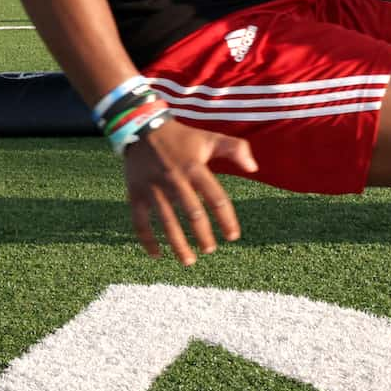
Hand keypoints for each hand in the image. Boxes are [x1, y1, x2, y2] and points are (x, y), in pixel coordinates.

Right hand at [122, 116, 257, 263]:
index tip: (233, 236)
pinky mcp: (136, 193)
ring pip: (166, 222)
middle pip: (192, 213)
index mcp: (195, 168)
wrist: (141, 128)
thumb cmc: (182, 138)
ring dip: (178, 244)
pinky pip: (140, 221)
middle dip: (203, 235)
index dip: (226, 219)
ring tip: (189, 261)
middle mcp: (175, 179)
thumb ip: (236, 149)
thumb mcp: (210, 138)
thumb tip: (254, 168)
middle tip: (210, 250)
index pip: (216, 197)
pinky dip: (147, 240)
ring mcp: (153, 188)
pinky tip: (157, 255)